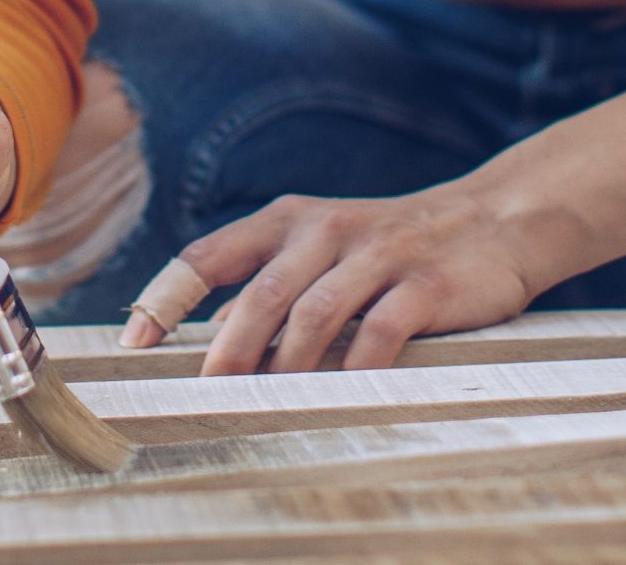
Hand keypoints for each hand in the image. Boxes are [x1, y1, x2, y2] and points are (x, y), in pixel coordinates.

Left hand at [122, 180, 541, 375]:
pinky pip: (378, 331)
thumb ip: (272, 287)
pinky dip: (354, 367)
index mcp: (288, 220)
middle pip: (260, 294)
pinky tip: (341, 395)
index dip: (166, 298)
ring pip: (314, 314)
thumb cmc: (389, 249)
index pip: (209, 255)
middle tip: (206, 396)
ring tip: (265, 405)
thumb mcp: (323, 250)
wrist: (491, 221)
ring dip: (285, 366)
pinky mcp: (422, 283)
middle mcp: (324, 230)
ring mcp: (375, 254)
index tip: (134, 344)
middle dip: (227, 350)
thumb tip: (217, 344)